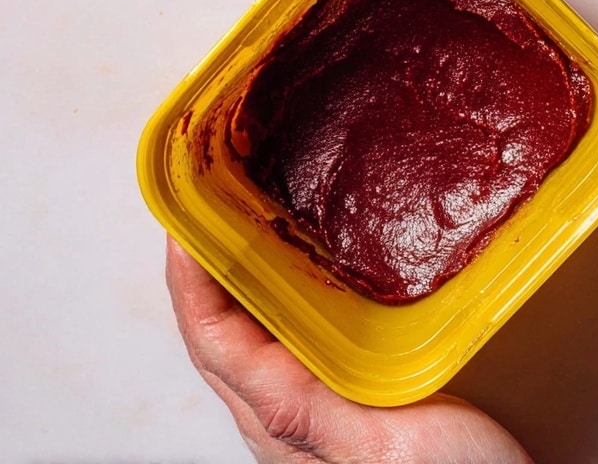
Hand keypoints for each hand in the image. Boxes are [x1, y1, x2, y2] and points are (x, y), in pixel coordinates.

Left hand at [165, 236, 533, 463]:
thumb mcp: (375, 446)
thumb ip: (311, 410)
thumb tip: (255, 358)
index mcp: (281, 418)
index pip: (209, 336)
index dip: (189, 275)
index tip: (184, 217)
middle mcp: (288, 409)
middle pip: (222, 326)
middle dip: (208, 261)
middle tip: (213, 197)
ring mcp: (318, 399)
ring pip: (258, 325)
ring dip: (245, 269)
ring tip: (252, 214)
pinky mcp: (353, 389)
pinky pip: (301, 328)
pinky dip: (291, 284)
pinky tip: (318, 259)